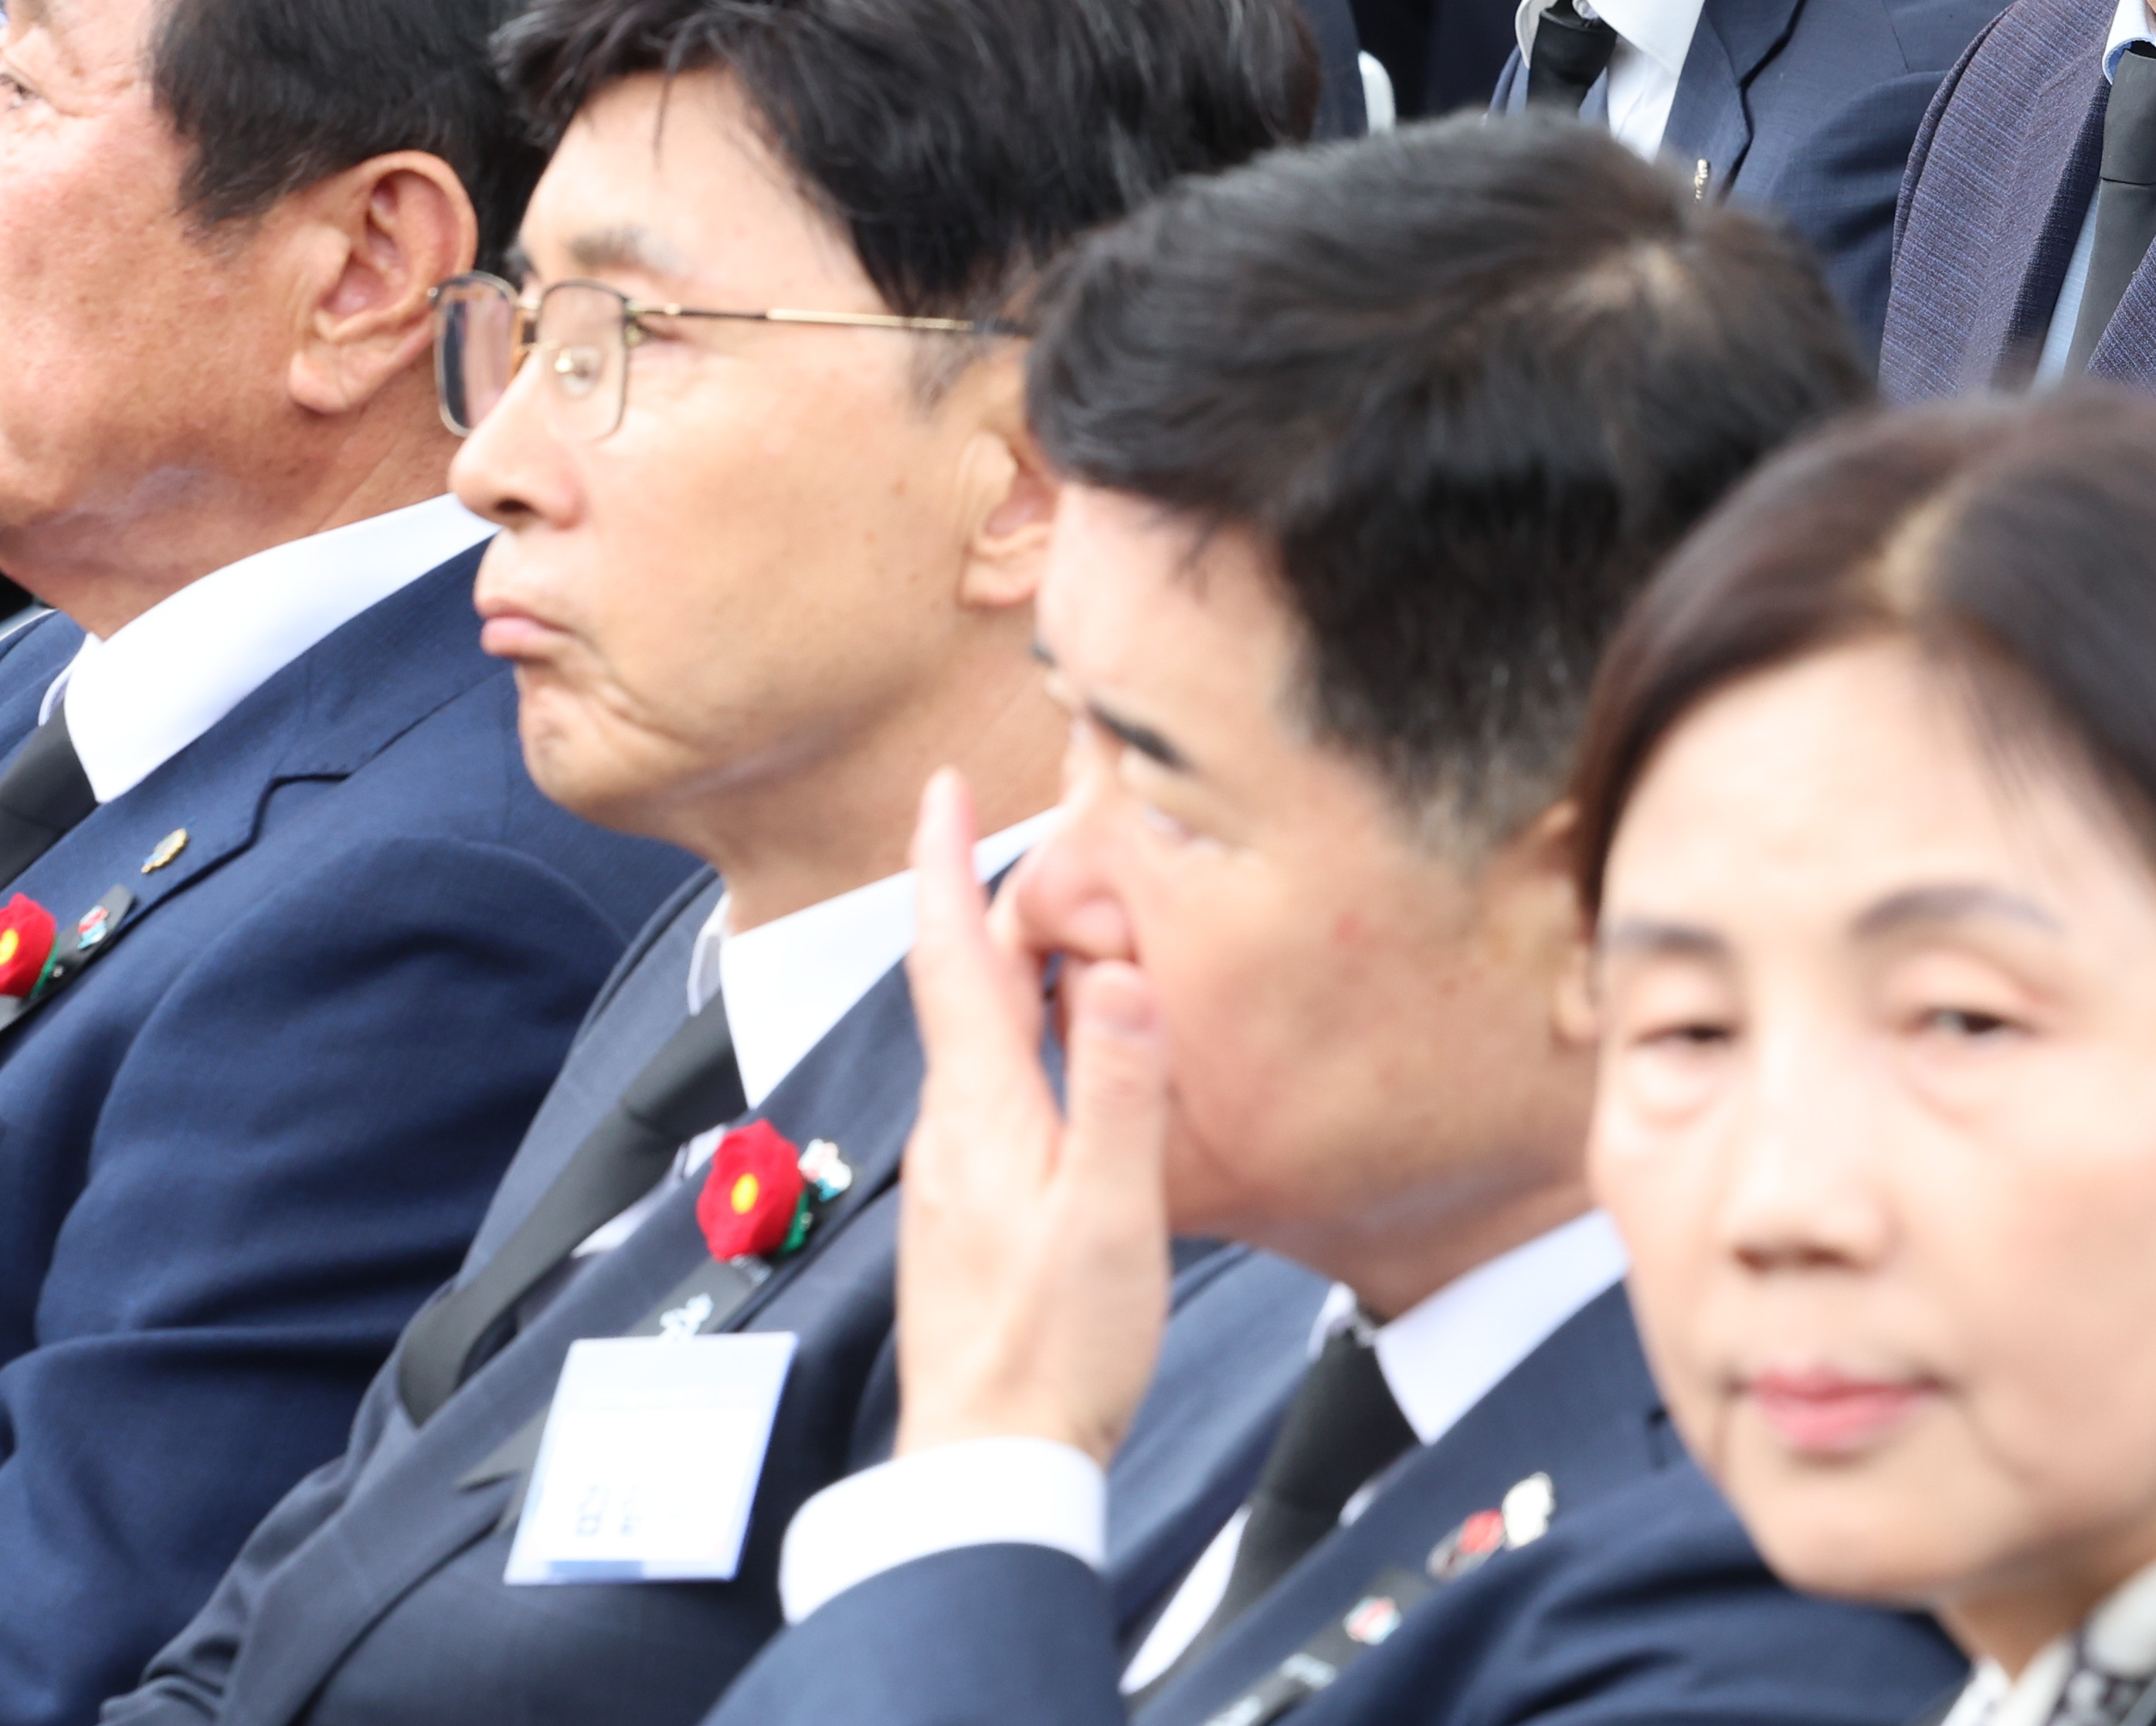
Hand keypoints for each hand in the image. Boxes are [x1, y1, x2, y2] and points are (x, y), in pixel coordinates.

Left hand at [889, 771, 1170, 1461]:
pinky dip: (1032, 1032)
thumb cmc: (1055, 1346)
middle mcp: (954, 1128)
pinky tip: (1075, 1047)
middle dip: (995, 897)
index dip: (945, 865)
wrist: (993, 1457)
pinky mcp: (978, 1205)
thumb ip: (1119, 1088)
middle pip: (965, 984)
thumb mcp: (1111, 1209)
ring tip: (1077, 922)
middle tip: (1052, 835)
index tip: (945, 789)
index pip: (953, 958)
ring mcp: (960, 1169)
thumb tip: (1118, 975)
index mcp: (982, 1111)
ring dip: (1017, 965)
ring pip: (983, 1034)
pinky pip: (1000, 1084)